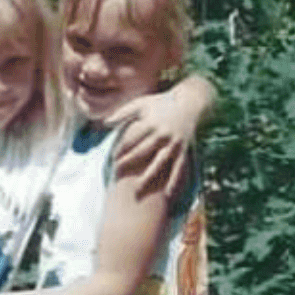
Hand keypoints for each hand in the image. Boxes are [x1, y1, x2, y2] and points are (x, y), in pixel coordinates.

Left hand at [108, 81, 204, 199]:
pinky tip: (168, 194)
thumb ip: (123, 113)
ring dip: (150, 175)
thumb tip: (104, 123)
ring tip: (139, 188)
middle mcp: (163, 134)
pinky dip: (174, 180)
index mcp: (151, 123)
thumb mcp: (141, 103)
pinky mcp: (184, 149)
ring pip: (161, 162)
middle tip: (118, 173)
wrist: (189, 101)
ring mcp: (175, 143)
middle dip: (131, 162)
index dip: (122, 149)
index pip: (133, 139)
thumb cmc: (160, 103)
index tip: (112, 159)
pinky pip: (180, 167)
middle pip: (144, 151)